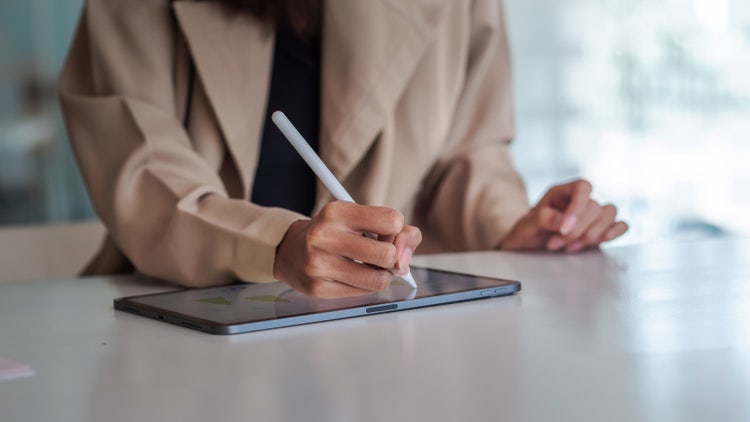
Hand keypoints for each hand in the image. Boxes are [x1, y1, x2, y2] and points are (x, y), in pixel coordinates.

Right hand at [273, 201, 421, 297]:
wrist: (291, 251)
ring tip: (370, 267)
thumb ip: (395, 229)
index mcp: (336, 212)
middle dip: (392, 257)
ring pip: (379, 279)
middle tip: (382, 255)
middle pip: (388, 254)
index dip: (397, 230)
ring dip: (382, 275)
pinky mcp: (319, 289)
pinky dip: (367, 285)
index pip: (392, 220)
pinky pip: (364, 293)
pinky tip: (355, 275)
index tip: (386, 233)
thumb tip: (406, 257)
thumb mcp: (359, 218)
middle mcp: (324, 237)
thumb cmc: (334, 232)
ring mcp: (319, 265)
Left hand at [499, 179, 627, 252]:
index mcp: (562, 192)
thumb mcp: (526, 226)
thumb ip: (542, 220)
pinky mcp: (600, 230)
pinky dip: (613, 234)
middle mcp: (579, 200)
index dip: (578, 208)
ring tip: (570, 248)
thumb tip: (563, 220)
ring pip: (610, 214)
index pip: (582, 187)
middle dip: (578, 230)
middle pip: (595, 206)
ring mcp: (591, 215)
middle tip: (556, 243)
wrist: (527, 247)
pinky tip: (596, 243)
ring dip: (593, 234)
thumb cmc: (526, 232)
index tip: (564, 229)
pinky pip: (620, 225)